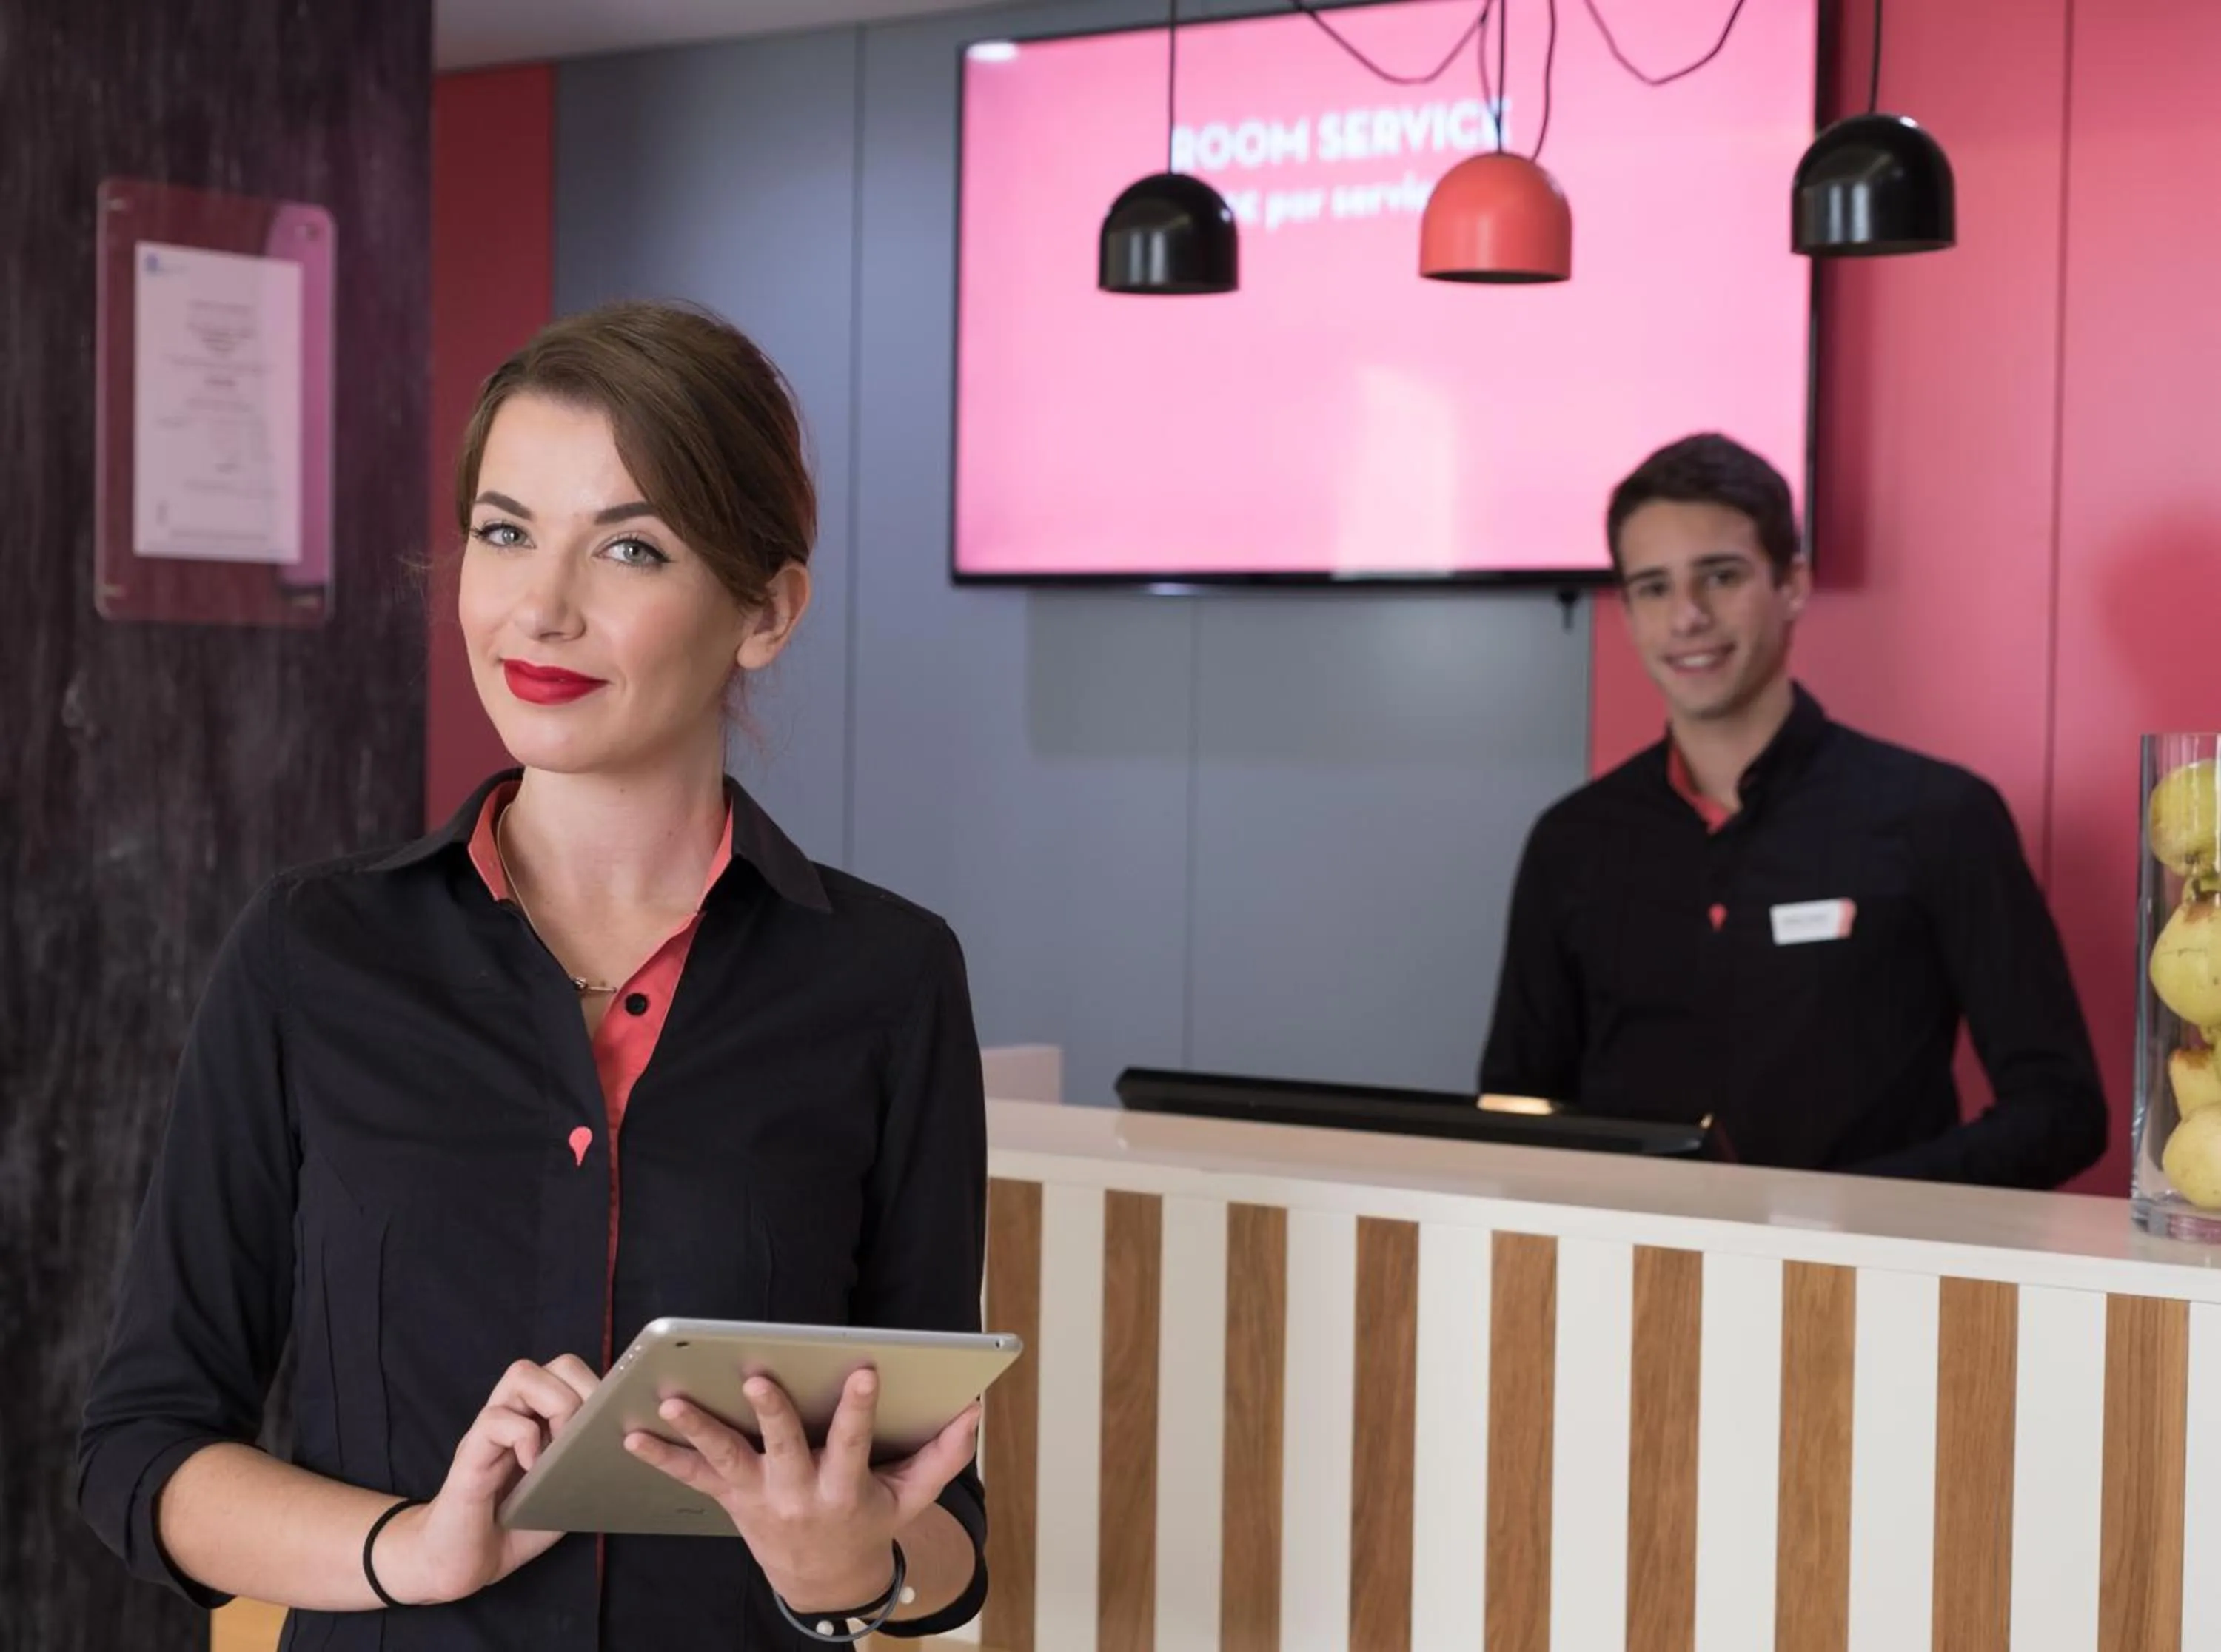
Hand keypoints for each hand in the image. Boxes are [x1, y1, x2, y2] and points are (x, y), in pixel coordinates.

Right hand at [376, 1355, 599, 1605]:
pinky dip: (523, 1438)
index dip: (601, 1387)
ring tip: (562, 1446)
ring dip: (555, 1405)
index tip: (614, 1422)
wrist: (463, 1561)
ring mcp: (491, 1430)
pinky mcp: (470, 1454)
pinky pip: (495, 1420)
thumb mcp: (565, 1492)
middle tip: (587, 1434)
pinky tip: (532, 1468)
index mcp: (541, 1416)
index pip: (576, 1372)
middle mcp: (516, 1413)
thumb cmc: (516, 1525)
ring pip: (522, 1375)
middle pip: (556, 1363)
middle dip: (583, 1391)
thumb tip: (627, 1448)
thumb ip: (587, 1464)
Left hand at [624, 1367, 980, 1611]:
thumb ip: (943, 1455)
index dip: (859, 1409)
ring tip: (672, 1401)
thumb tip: (973, 1409)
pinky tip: (632, 1434)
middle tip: (756, 1378)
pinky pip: (692, 1479)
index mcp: (844, 1489)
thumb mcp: (910, 1498)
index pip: (854, 1443)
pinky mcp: (730, 1500)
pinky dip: (661, 1457)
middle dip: (771, 1413)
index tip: (864, 1370)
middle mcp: (797, 1494)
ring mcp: (758, 1498)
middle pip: (783, 1449)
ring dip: (698, 1430)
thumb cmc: (868, 1523)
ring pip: (725, 1461)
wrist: (823, 1583)